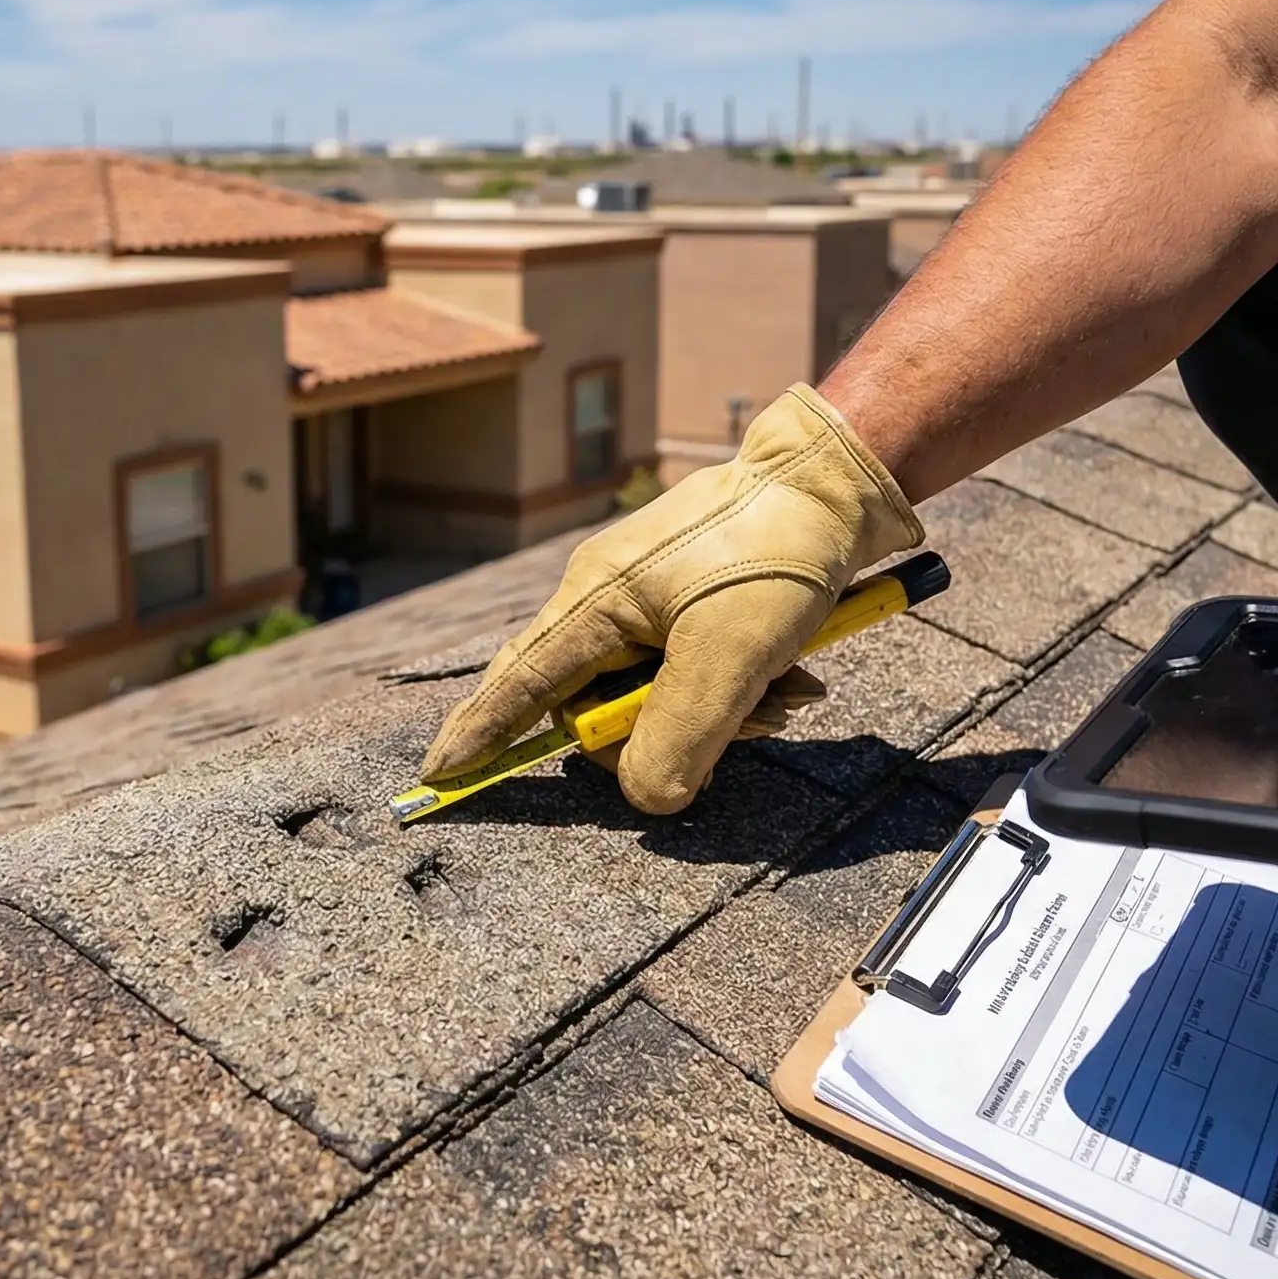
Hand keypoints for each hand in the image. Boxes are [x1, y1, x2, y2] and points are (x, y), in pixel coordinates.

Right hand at [419, 386, 924, 813]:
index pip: (519, 683)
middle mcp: (610, 599)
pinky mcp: (696, 599)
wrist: (837, 480)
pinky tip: (794, 674)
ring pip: (662, 692)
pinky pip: (698, 668)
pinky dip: (743, 684)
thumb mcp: (729, 656)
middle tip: (742, 724)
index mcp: (595, 603)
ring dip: (724, 710)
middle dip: (673, 732)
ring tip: (785, 691)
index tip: (440, 773)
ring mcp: (653, 598)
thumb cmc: (775, 555)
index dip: (481, 733)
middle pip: (604, 705)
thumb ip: (679, 736)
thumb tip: (649, 798)